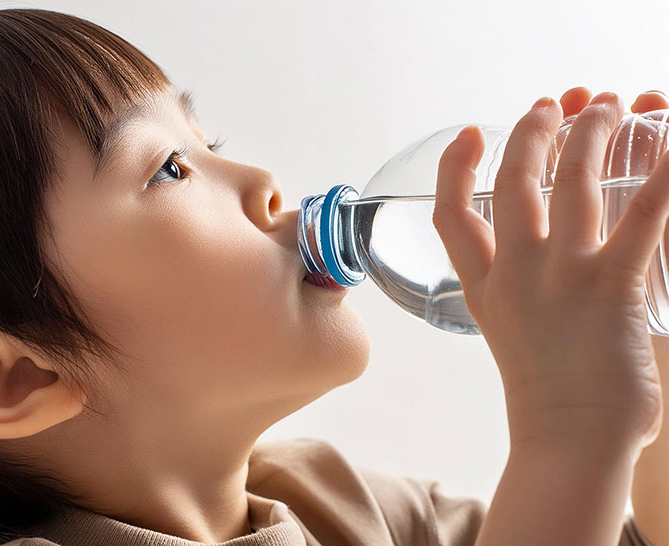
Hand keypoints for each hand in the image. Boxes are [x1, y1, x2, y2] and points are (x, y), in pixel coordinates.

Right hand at [433, 91, 668, 456]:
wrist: (568, 442)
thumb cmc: (544, 395)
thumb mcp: (508, 333)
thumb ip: (514, 289)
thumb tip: (542, 254)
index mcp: (483, 287)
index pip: (450, 215)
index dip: (454, 168)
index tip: (470, 135)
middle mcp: (514, 273)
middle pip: (511, 182)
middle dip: (530, 133)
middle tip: (548, 105)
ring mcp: (559, 276)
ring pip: (569, 182)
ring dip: (589, 135)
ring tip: (606, 106)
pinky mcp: (610, 286)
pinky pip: (641, 215)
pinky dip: (662, 176)